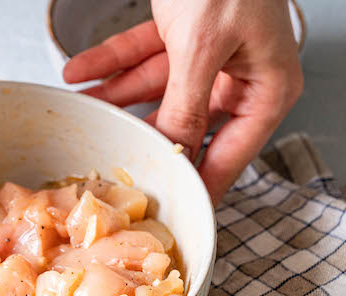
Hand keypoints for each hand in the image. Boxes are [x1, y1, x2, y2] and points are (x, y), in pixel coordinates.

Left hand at [63, 0, 302, 201]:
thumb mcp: (205, 46)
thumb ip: (187, 105)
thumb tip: (174, 154)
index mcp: (266, 88)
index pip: (231, 154)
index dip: (200, 184)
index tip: (174, 209)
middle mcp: (240, 78)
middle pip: (188, 126)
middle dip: (145, 138)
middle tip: (115, 163)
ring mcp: (209, 58)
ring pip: (157, 92)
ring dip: (117, 99)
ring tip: (84, 111)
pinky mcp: (183, 35)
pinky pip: (142, 57)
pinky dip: (110, 64)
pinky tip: (79, 73)